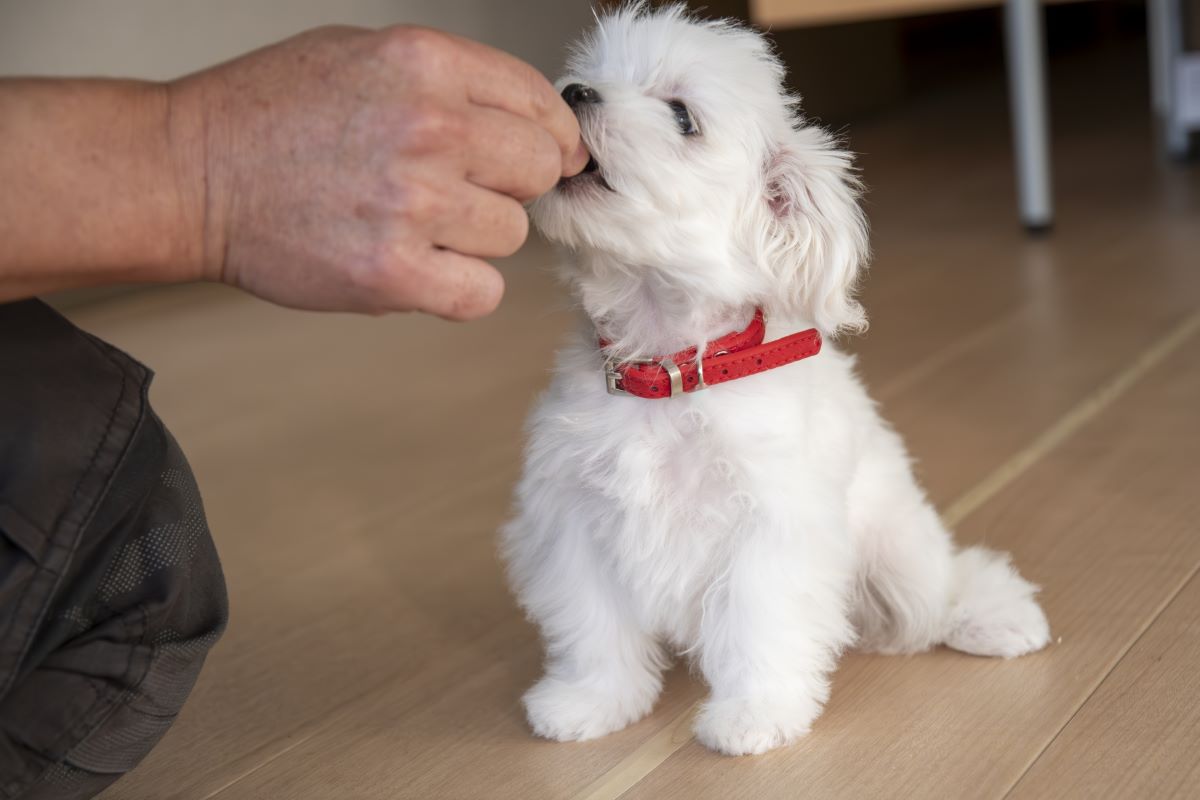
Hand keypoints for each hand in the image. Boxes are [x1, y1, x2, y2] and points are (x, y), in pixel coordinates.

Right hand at [169, 26, 585, 318]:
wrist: (193, 174)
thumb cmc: (273, 114)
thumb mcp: (365, 54)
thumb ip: (454, 82)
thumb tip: (538, 124)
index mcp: (427, 62)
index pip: (540, 105)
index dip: (548, 136)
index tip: (539, 156)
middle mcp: (430, 127)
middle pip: (537, 170)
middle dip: (510, 183)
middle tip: (461, 189)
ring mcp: (413, 203)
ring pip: (512, 233)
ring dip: (476, 237)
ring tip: (416, 223)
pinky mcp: (393, 272)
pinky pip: (482, 293)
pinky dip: (459, 288)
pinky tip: (422, 267)